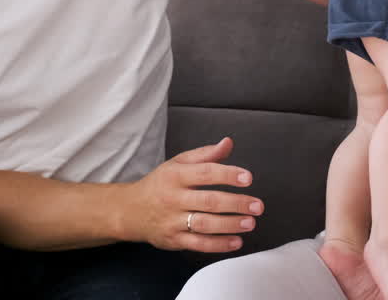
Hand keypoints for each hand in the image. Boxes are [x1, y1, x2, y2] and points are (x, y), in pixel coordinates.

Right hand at [118, 137, 263, 252]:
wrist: (130, 211)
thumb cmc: (160, 184)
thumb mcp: (178, 163)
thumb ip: (206, 154)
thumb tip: (228, 143)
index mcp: (175, 175)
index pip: (205, 173)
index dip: (228, 174)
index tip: (248, 178)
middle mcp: (173, 198)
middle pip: (209, 201)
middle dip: (236, 203)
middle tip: (257, 205)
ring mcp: (172, 221)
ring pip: (205, 224)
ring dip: (230, 225)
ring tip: (250, 223)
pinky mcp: (173, 240)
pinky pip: (198, 244)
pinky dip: (219, 244)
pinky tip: (236, 241)